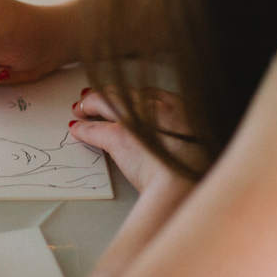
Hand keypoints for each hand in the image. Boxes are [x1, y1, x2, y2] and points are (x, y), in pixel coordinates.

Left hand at [70, 87, 200, 192]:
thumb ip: (185, 138)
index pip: (151, 92)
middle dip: (107, 92)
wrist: (187, 184)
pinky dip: (83, 128)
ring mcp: (136, 118)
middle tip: (93, 95)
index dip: (134, 94)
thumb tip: (177, 145)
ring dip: (89, 103)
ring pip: (104, 100)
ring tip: (79, 107)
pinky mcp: (119, 136)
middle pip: (124, 91)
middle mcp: (156, 107)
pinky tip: (76, 129)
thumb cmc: (197, 173)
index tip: (126, 96)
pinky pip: (93, 128)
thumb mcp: (199, 146)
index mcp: (179, 109)